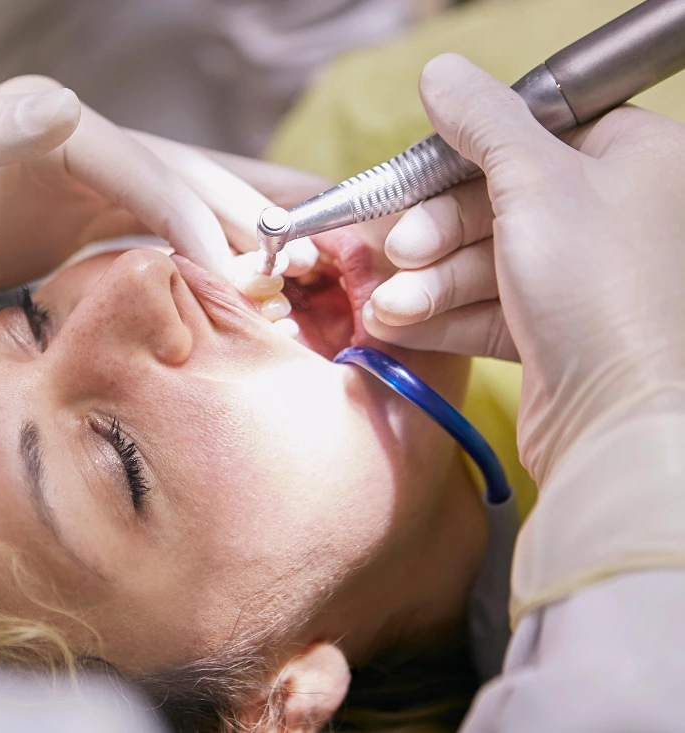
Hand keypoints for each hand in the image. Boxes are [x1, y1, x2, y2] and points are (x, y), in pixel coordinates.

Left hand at [0, 76, 318, 288]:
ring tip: (308, 250)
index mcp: (59, 130)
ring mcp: (91, 180)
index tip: (233, 274)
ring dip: (246, 225)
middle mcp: (87, 146)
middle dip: (247, 214)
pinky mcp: (88, 215)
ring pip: (189, 197)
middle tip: (309, 256)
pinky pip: (163, 228)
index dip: (195, 219)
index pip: (148, 172)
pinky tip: (242, 274)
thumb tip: (60, 106)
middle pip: (187, 174)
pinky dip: (206, 249)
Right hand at [362, 54, 684, 482]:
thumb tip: (442, 72)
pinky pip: (484, 308)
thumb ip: (483, 122)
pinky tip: (396, 325)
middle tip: (401, 251)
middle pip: (495, 200)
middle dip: (435, 233)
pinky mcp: (553, 333)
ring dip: (427, 282)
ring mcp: (582, 279)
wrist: (620, 419)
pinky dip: (440, 315)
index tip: (417, 172)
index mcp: (631, 160)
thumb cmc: (598, 290)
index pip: (534, 131)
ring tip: (390, 306)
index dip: (468, 152)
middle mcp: (611, 216)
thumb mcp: (532, 181)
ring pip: (482, 260)